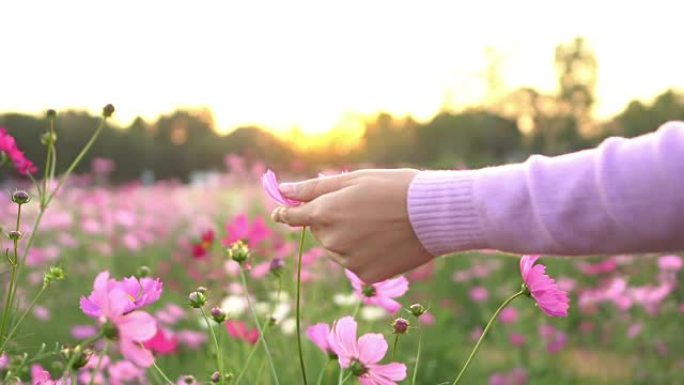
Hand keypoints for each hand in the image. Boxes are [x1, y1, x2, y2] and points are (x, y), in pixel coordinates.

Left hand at [271, 169, 433, 282]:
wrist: (433, 215)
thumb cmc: (394, 188)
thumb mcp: (354, 179)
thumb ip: (314, 188)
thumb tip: (283, 190)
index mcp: (325, 212)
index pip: (293, 216)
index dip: (286, 213)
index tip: (281, 212)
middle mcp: (332, 239)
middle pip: (321, 232)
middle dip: (333, 220)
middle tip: (363, 208)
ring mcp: (348, 260)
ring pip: (337, 249)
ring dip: (349, 238)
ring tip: (379, 225)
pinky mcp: (365, 275)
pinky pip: (355, 264)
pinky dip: (365, 254)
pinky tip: (385, 242)